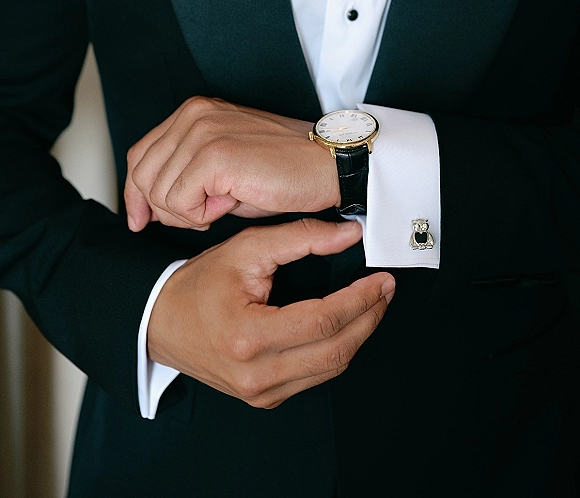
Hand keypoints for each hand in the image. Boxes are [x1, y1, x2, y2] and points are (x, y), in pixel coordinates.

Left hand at [125, 96, 339, 230]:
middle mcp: (193, 115)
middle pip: (142, 176)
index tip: (140, 220)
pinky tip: (230, 203)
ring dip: (189, 213)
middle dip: (164, 210)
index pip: (140, 155)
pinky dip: (202, 216)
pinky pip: (180, 203)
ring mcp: (202, 132)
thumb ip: (185, 173)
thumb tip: (148, 205)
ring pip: (159, 194)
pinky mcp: (214, 155)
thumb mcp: (222, 167)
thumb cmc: (282, 171)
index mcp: (193, 112)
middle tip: (203, 217)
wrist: (328, 165)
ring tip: (225, 203)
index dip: (135, 193)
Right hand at [148, 219, 394, 407]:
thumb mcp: (245, 249)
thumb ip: (299, 237)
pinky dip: (336, 350)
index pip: (323, 320)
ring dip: (358, 335)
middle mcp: (256, 374)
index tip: (381, 280)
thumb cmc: (198, 285)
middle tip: (385, 290)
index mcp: (249, 336)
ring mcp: (260, 393)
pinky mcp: (264, 399)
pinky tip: (346, 326)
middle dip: (369, 317)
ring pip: (330, 369)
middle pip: (335, 351)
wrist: (160, 322)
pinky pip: (314, 378)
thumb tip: (349, 234)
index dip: (360, 299)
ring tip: (372, 304)